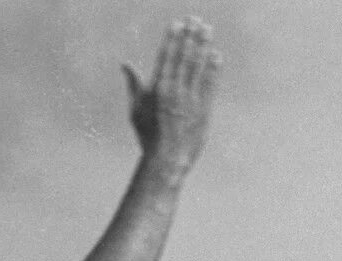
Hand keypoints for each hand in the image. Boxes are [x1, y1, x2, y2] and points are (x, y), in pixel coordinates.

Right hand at [123, 20, 218, 179]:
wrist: (167, 161)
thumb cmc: (148, 136)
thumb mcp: (136, 109)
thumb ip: (134, 84)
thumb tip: (125, 64)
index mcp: (158, 88)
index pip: (167, 57)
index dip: (173, 38)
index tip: (178, 23)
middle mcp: (175, 91)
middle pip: (184, 57)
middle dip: (190, 36)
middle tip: (196, 19)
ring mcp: (191, 101)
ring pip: (198, 67)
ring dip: (203, 46)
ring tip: (207, 30)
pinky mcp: (203, 111)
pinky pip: (209, 85)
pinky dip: (213, 70)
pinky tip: (216, 56)